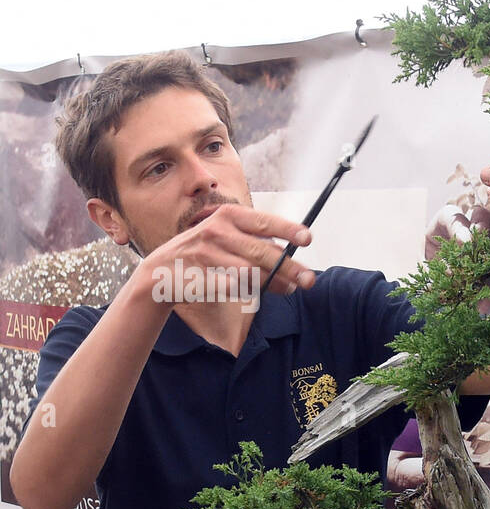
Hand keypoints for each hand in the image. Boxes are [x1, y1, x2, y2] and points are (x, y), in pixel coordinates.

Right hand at [140, 204, 315, 304]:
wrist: (161, 272)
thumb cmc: (203, 253)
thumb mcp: (225, 235)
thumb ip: (255, 241)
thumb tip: (291, 257)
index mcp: (227, 216)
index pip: (263, 221)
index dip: (287, 229)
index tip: (307, 238)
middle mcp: (216, 231)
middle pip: (261, 251)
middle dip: (289, 267)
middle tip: (309, 279)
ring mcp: (206, 254)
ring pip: (250, 272)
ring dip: (274, 283)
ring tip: (289, 288)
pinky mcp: (200, 277)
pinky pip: (234, 288)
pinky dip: (247, 292)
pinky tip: (254, 292)